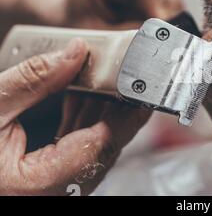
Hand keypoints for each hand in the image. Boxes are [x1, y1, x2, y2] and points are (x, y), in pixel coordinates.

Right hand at [0, 39, 149, 194]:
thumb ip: (33, 80)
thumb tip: (75, 53)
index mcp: (40, 185)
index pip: (102, 145)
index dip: (128, 112)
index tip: (143, 84)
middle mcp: (57, 193)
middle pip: (106, 145)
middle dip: (120, 106)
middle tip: (129, 72)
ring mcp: (58, 188)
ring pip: (97, 146)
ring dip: (104, 110)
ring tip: (108, 76)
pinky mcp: (53, 178)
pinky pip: (81, 147)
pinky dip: (85, 119)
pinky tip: (84, 95)